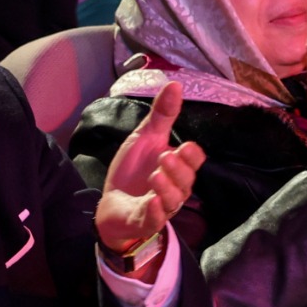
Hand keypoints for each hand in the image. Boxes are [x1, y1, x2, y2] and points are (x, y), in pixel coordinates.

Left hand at [95, 80, 205, 260]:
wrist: (111, 201)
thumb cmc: (134, 170)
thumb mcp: (146, 138)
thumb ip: (162, 115)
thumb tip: (175, 84)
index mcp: (177, 167)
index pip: (195, 162)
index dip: (193, 155)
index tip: (186, 145)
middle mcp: (175, 189)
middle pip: (187, 181)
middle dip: (178, 169)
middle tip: (165, 156)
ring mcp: (161, 207)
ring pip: (173, 201)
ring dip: (167, 188)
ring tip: (156, 175)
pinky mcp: (145, 222)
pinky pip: (155, 220)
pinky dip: (155, 213)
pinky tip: (152, 203)